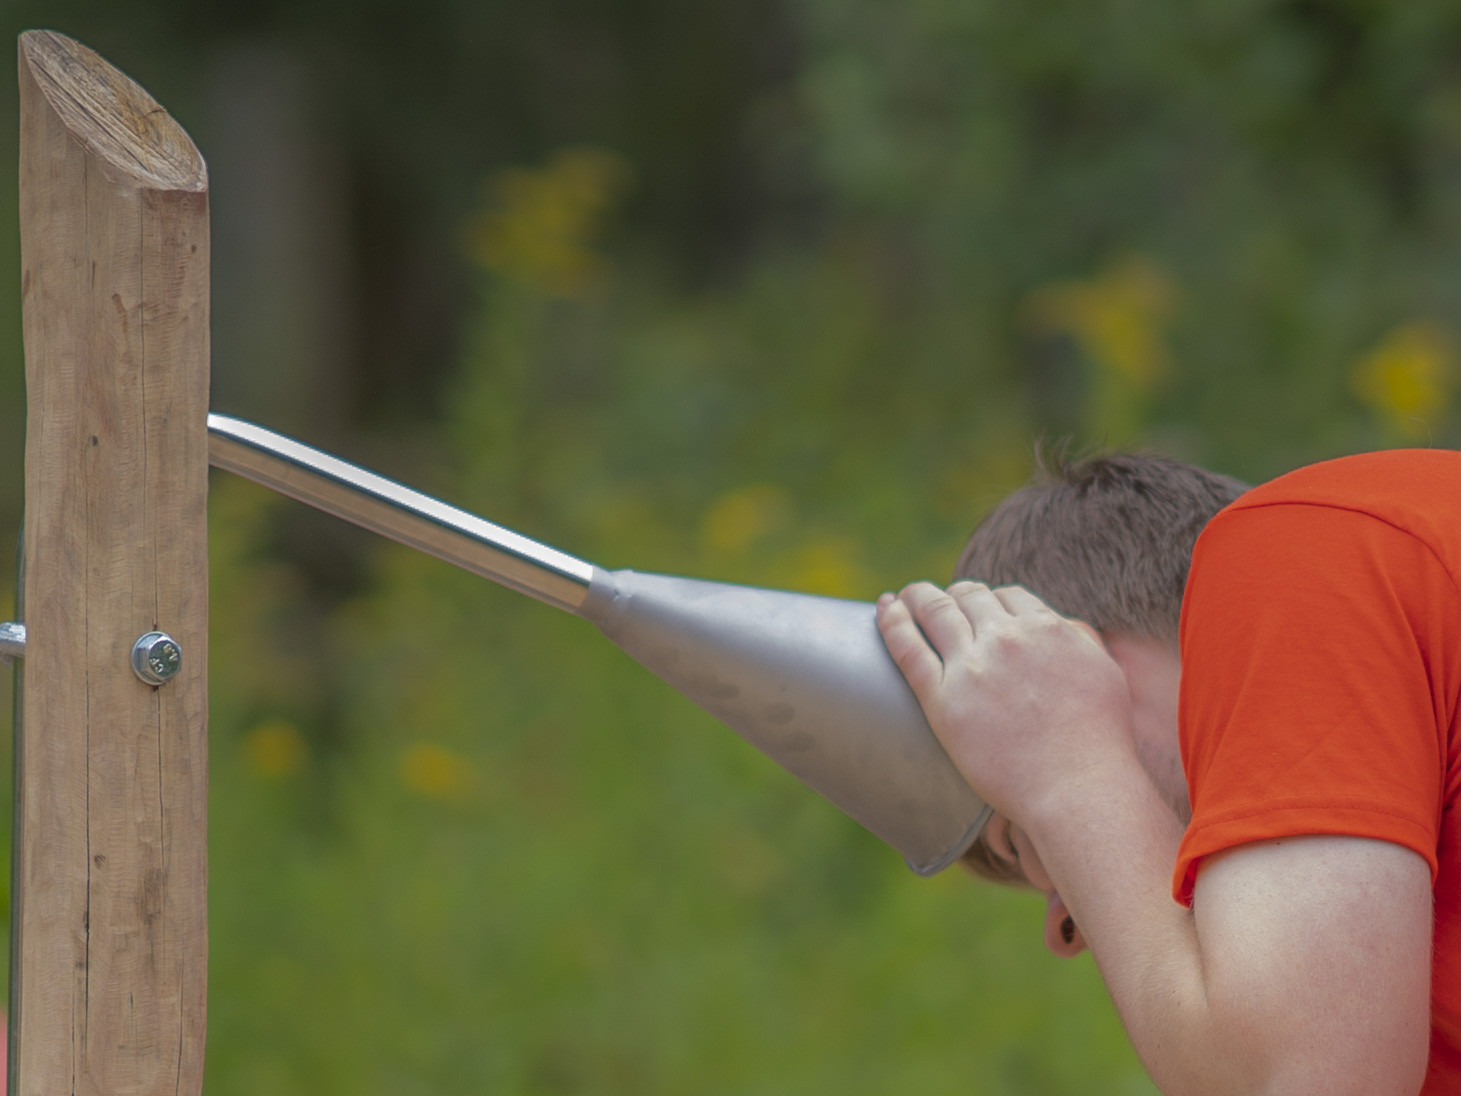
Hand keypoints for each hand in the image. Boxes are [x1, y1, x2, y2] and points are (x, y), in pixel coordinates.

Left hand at [876, 581, 1135, 829]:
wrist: (1077, 789)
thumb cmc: (1098, 742)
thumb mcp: (1104, 672)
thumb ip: (1082, 639)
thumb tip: (1064, 624)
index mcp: (1046, 629)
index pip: (1008, 596)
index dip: (990, 600)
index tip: (978, 608)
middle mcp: (1007, 639)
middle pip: (969, 597)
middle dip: (953, 595)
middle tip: (938, 601)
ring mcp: (972, 667)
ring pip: (935, 612)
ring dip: (917, 596)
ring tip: (904, 596)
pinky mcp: (943, 700)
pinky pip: (908, 649)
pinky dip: (892, 622)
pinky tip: (884, 608)